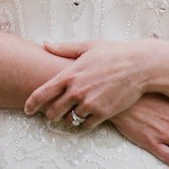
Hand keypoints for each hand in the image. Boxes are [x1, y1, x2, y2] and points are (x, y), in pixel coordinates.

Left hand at [24, 40, 150, 128]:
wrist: (140, 66)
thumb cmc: (114, 53)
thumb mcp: (87, 46)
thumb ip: (64, 48)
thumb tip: (45, 43)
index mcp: (69, 74)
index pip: (42, 93)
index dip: (31, 104)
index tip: (28, 109)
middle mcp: (76, 91)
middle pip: (52, 112)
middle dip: (50, 114)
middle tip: (52, 113)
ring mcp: (89, 103)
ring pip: (70, 119)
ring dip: (69, 118)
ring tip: (72, 113)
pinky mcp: (103, 113)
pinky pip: (86, 125)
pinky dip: (84, 122)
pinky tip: (87, 116)